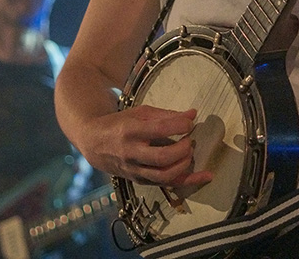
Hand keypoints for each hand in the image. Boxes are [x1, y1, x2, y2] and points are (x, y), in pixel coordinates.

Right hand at [80, 105, 213, 187]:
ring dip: (184, 165)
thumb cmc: (120, 124)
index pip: (159, 129)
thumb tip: (193, 114)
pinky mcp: (140, 181)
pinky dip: (187, 181)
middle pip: (163, 157)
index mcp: (131, 131)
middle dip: (183, 149)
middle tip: (189, 139)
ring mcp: (135, 169)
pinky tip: (204, 176)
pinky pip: (166, 185)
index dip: (180, 125)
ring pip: (164, 176)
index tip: (190, 121)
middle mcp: (132, 152)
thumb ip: (167, 114)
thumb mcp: (140, 113)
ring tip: (189, 153)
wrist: (94, 142)